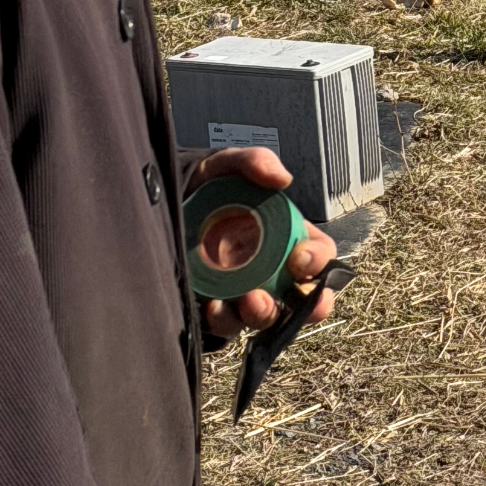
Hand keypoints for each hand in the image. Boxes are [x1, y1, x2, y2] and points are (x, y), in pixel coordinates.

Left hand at [185, 145, 338, 340]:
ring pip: (269, 316)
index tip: (299, 258)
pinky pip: (228, 324)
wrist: (165, 204)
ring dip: (265, 313)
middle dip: (312, 305)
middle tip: (303, 301)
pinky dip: (224, 319)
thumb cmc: (207, 185)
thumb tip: (282, 179)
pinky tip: (213, 306)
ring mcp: (246, 291)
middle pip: (306, 296)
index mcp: (289, 236)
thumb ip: (254, 161)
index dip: (319, 260)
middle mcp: (274, 269)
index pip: (320, 254)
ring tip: (251, 301)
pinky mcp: (217, 307)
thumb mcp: (228, 165)